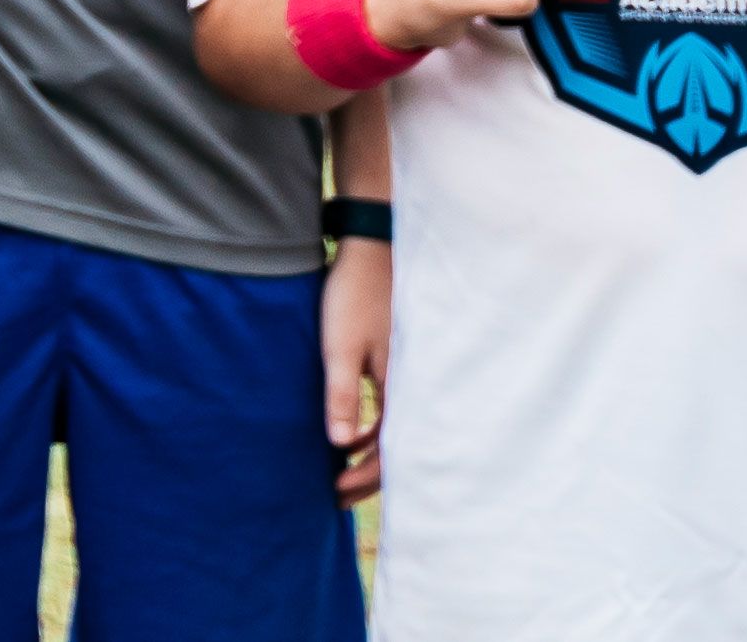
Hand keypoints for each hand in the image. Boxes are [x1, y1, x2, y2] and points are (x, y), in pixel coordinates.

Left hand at [321, 234, 388, 502]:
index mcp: (402, 387)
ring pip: (394, 428)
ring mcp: (407, 373)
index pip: (390, 450)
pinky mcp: (397, 360)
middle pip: (397, 446)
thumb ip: (341, 394)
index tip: (335, 493)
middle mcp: (412, 385)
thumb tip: (339, 444)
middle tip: (335, 496)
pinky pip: (390, 408)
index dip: (364, 476)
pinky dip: (372, 428)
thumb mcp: (339, 346)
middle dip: (367, 475)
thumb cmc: (353, 296)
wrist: (371, 249)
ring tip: (338, 471)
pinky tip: (349, 434)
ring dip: (368, 452)